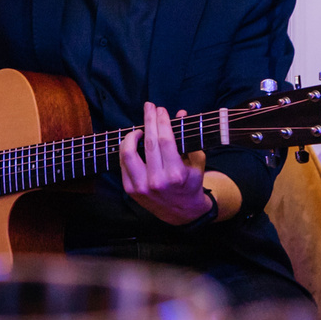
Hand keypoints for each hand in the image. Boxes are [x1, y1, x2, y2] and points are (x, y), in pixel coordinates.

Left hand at [119, 103, 214, 226]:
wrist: (181, 212)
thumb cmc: (190, 183)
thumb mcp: (197, 162)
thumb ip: (189, 137)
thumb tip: (180, 113)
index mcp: (176, 174)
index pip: (165, 140)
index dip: (161, 121)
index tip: (161, 110)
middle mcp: (157, 181)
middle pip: (148, 143)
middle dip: (149, 120)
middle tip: (149, 107)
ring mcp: (141, 187)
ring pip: (128, 153)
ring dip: (132, 135)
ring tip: (140, 128)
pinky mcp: (130, 190)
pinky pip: (123, 164)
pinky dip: (127, 150)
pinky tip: (134, 143)